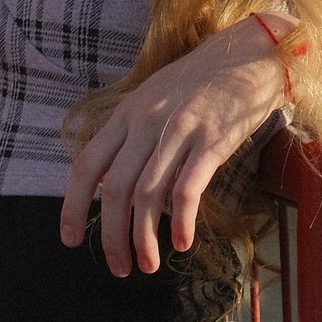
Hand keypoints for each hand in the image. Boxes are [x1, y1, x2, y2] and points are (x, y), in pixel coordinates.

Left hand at [57, 16, 289, 276]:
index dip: (73, 206)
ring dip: (143, 238)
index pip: (87, 165)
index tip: (70, 240)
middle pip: (115, 188)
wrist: (251, 54)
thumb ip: (133, 134)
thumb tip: (114, 181)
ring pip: (147, 194)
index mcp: (127, 114)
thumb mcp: (155, 99)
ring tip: (146, 265)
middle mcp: (146, 122)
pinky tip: (181, 243)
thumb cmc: (202, 82)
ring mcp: (179, 130)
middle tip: (118, 267)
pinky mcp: (212, 140)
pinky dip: (180, 220)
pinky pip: (187, 187)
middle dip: (111, 235)